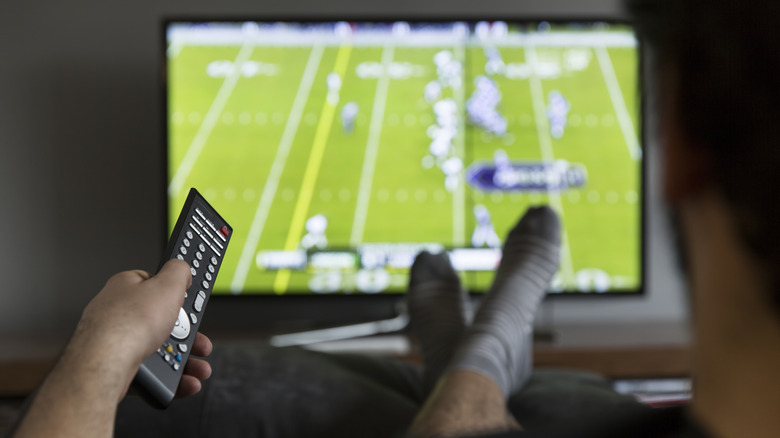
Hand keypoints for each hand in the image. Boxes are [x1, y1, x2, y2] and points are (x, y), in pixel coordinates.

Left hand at [75, 259, 211, 398]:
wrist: (103, 365)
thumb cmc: (127, 324)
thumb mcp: (167, 285)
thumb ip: (178, 271)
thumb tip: (181, 266)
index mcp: (127, 287)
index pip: (157, 285)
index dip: (179, 295)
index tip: (193, 304)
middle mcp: (118, 312)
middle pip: (162, 322)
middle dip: (187, 336)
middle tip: (200, 342)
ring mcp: (116, 341)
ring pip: (157, 350)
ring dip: (183, 360)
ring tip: (197, 368)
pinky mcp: (115, 366)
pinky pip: (149, 372)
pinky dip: (168, 378)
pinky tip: (181, 381)